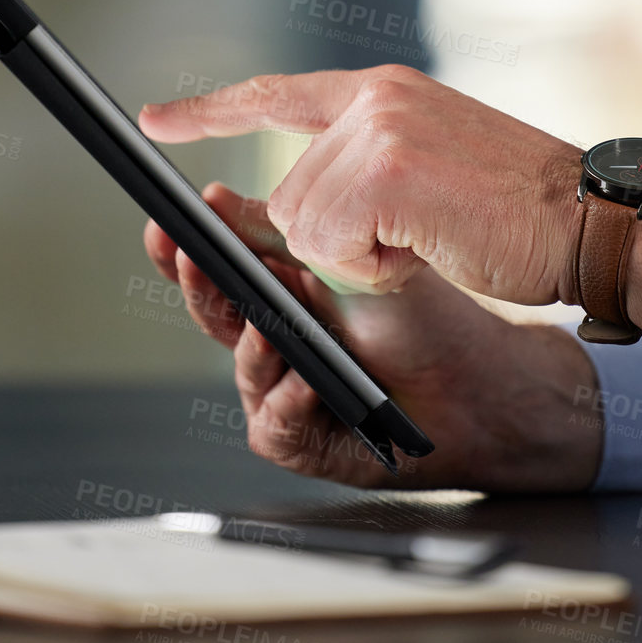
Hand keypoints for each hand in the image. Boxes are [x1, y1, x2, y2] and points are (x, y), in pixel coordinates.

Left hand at [140, 65, 584, 303]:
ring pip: (304, 226)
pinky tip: (428, 247)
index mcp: (383, 92)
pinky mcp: (383, 173)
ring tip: (431, 237)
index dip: (211, 111)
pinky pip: (331, 244)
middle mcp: (373, 100)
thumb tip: (299, 206)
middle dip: (339, 239)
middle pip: (289, 196)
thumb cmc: (521, 210)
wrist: (589, 219)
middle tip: (416, 236)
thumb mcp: (435, 162)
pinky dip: (374, 267)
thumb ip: (371, 160)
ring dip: (361, 256)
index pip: (277, 94)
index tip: (158, 120)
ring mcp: (377, 132)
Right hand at [143, 184, 603, 488]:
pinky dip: (288, 404)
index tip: (165, 225)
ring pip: (241, 373)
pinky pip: (273, 427)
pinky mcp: (304, 443)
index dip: (183, 252)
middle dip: (198, 289)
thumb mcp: (350, 262)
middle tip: (192, 260)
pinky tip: (307, 382)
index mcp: (277, 296)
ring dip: (251, 348)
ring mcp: (283, 393)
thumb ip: (283, 236)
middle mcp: (272, 345)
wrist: (476, 381)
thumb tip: (219, 199)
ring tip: (266, 325)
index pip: (216, 271)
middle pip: (215, 318)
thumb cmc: (421, 320)